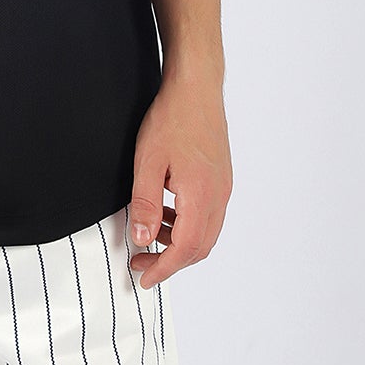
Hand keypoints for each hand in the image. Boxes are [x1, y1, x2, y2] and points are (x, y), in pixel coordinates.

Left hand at [126, 73, 231, 290]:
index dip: (163, 269)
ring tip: (150, 234)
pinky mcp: (221, 177)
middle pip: (199, 247)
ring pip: (205, 232)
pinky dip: (186, 223)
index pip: (185, 249)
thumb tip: (142, 239)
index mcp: (202, 196)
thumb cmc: (173, 118)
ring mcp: (223, 187)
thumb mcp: (147, 162)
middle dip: (170, 261)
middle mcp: (218, 196)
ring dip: (178, 242)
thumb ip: (145, 204)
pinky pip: (207, 213)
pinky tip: (166, 210)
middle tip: (142, 261)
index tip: (144, 277)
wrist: (196, 87)